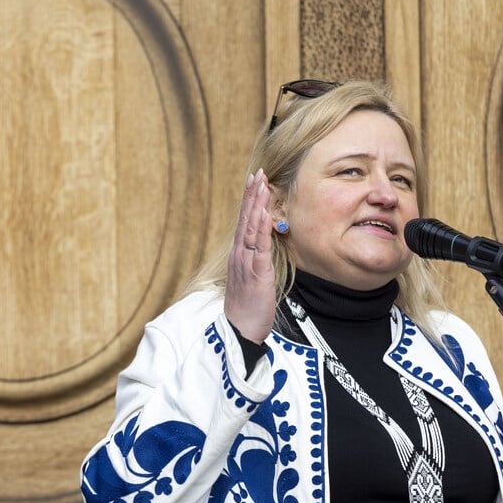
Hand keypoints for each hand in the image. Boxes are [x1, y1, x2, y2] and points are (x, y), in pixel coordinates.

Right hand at [224, 168, 276, 343]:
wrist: (240, 329)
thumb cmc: (248, 307)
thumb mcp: (252, 278)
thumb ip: (255, 259)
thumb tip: (263, 245)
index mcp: (239, 255)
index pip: (244, 222)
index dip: (249, 200)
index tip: (253, 181)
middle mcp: (239, 254)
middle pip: (244, 219)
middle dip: (251, 195)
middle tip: (257, 173)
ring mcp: (245, 262)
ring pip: (250, 228)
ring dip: (256, 205)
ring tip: (260, 185)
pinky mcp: (256, 273)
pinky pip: (258, 247)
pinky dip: (260, 229)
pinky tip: (263, 214)